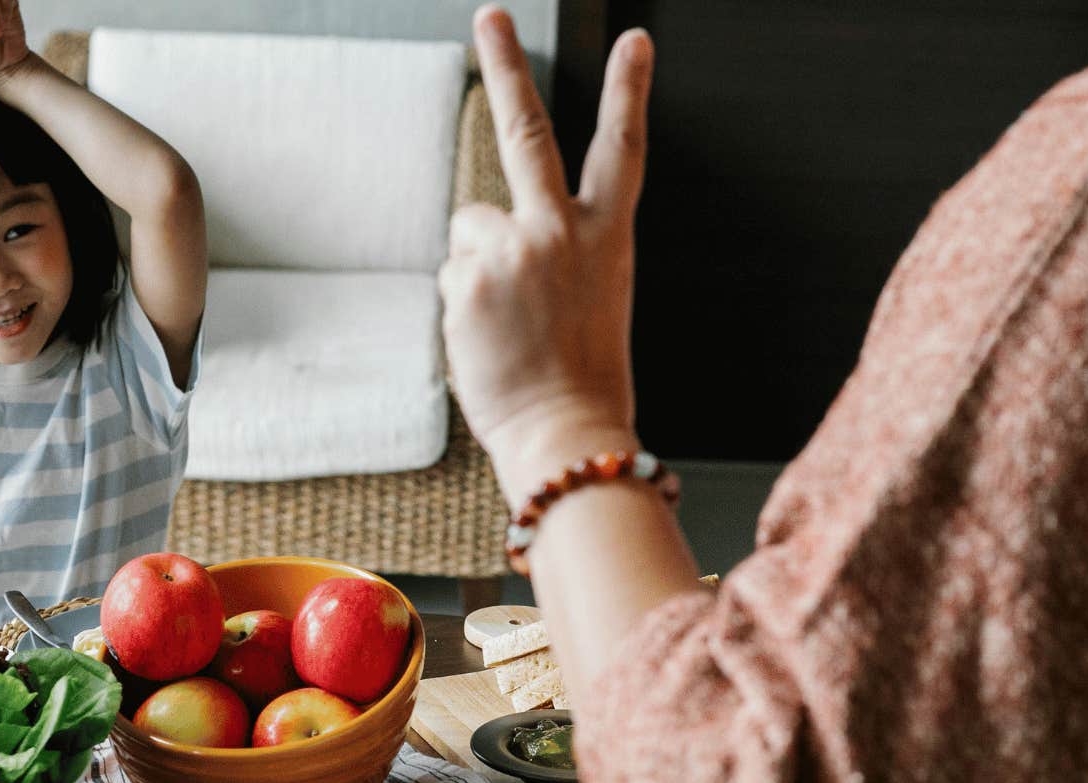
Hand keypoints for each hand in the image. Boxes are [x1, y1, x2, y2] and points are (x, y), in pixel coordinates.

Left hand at [439, 6, 653, 485]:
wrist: (567, 435)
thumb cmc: (582, 382)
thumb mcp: (589, 301)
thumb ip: (550, 251)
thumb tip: (489, 231)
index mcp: (607, 239)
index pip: (625, 151)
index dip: (631, 92)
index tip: (636, 42)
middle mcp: (562, 232)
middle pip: (529, 132)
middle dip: (509, 64)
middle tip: (490, 14)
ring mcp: (514, 250)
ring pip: (471, 230)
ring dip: (477, 269)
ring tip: (507, 326)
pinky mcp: (471, 278)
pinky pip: (452, 277)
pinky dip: (462, 308)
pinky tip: (489, 341)